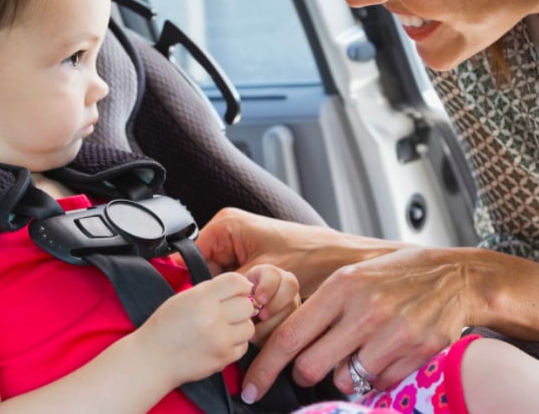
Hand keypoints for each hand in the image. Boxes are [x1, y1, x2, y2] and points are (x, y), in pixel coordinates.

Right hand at [138, 271, 257, 384]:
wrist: (152, 359)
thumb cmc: (165, 327)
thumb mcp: (183, 298)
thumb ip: (210, 291)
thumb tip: (239, 288)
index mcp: (202, 298)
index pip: (237, 282)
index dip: (241, 285)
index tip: (238, 291)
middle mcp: (213, 318)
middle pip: (247, 305)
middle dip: (240, 307)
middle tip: (228, 312)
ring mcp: (220, 340)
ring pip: (249, 327)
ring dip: (239, 327)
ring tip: (223, 329)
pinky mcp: (223, 358)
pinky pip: (243, 347)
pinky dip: (235, 344)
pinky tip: (219, 342)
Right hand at [198, 207, 393, 297]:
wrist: (346, 262)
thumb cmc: (314, 255)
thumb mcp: (264, 270)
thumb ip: (229, 287)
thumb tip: (205, 304)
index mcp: (226, 228)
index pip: (192, 261)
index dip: (205, 287)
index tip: (218, 303)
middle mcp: (234, 242)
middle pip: (216, 283)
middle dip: (239, 299)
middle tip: (258, 305)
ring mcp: (247, 262)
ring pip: (235, 297)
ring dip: (256, 308)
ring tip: (274, 304)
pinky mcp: (262, 279)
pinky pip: (252, 301)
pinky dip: (267, 310)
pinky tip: (282, 307)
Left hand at [242, 246, 499, 397]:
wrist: (453, 276)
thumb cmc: (394, 276)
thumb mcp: (351, 276)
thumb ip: (320, 308)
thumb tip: (284, 345)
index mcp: (342, 286)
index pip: (289, 336)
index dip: (264, 368)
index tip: (250, 388)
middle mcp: (365, 309)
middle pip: (310, 367)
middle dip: (303, 375)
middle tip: (310, 368)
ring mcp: (393, 332)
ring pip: (344, 380)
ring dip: (343, 375)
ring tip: (358, 352)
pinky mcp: (417, 351)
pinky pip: (377, 384)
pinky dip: (374, 378)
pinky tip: (383, 354)